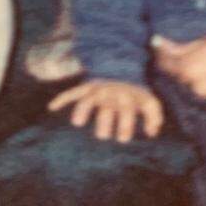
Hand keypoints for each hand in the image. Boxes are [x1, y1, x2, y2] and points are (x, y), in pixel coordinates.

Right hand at [48, 77, 162, 141]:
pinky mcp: (87, 87)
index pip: (126, 113)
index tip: (122, 139)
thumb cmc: (135, 90)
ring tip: (78, 122)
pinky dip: (62, 98)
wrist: (121, 66)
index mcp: (127, 98)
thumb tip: (152, 133)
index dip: (125, 126)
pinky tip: (52, 107)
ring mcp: (98, 91)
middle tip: (102, 136)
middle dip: (104, 123)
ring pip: (88, 101)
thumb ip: (154, 116)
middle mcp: (112, 95)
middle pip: (106, 110)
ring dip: (83, 111)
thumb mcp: (149, 100)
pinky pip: (74, 91)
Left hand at [154, 17, 205, 110]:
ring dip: (201, 77)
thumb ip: (187, 44)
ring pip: (202, 89)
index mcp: (195, 71)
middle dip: (183, 65)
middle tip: (190, 49)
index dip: (164, 52)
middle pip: (183, 78)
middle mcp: (205, 91)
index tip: (163, 43)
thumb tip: (160, 43)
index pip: (166, 64)